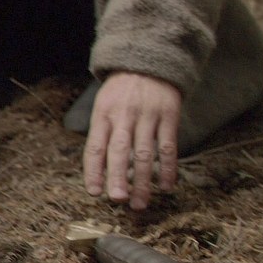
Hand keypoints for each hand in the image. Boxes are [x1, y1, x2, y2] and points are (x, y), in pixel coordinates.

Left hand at [82, 72, 180, 209]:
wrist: (149, 59)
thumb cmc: (121, 91)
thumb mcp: (104, 105)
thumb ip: (102, 133)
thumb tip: (98, 171)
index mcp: (103, 113)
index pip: (95, 146)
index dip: (93, 171)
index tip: (94, 192)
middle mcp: (124, 115)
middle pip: (119, 150)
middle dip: (118, 177)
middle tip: (117, 200)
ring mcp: (148, 115)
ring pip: (145, 153)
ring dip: (143, 181)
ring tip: (139, 203)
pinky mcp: (169, 115)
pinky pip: (168, 146)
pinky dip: (168, 168)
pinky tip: (165, 186)